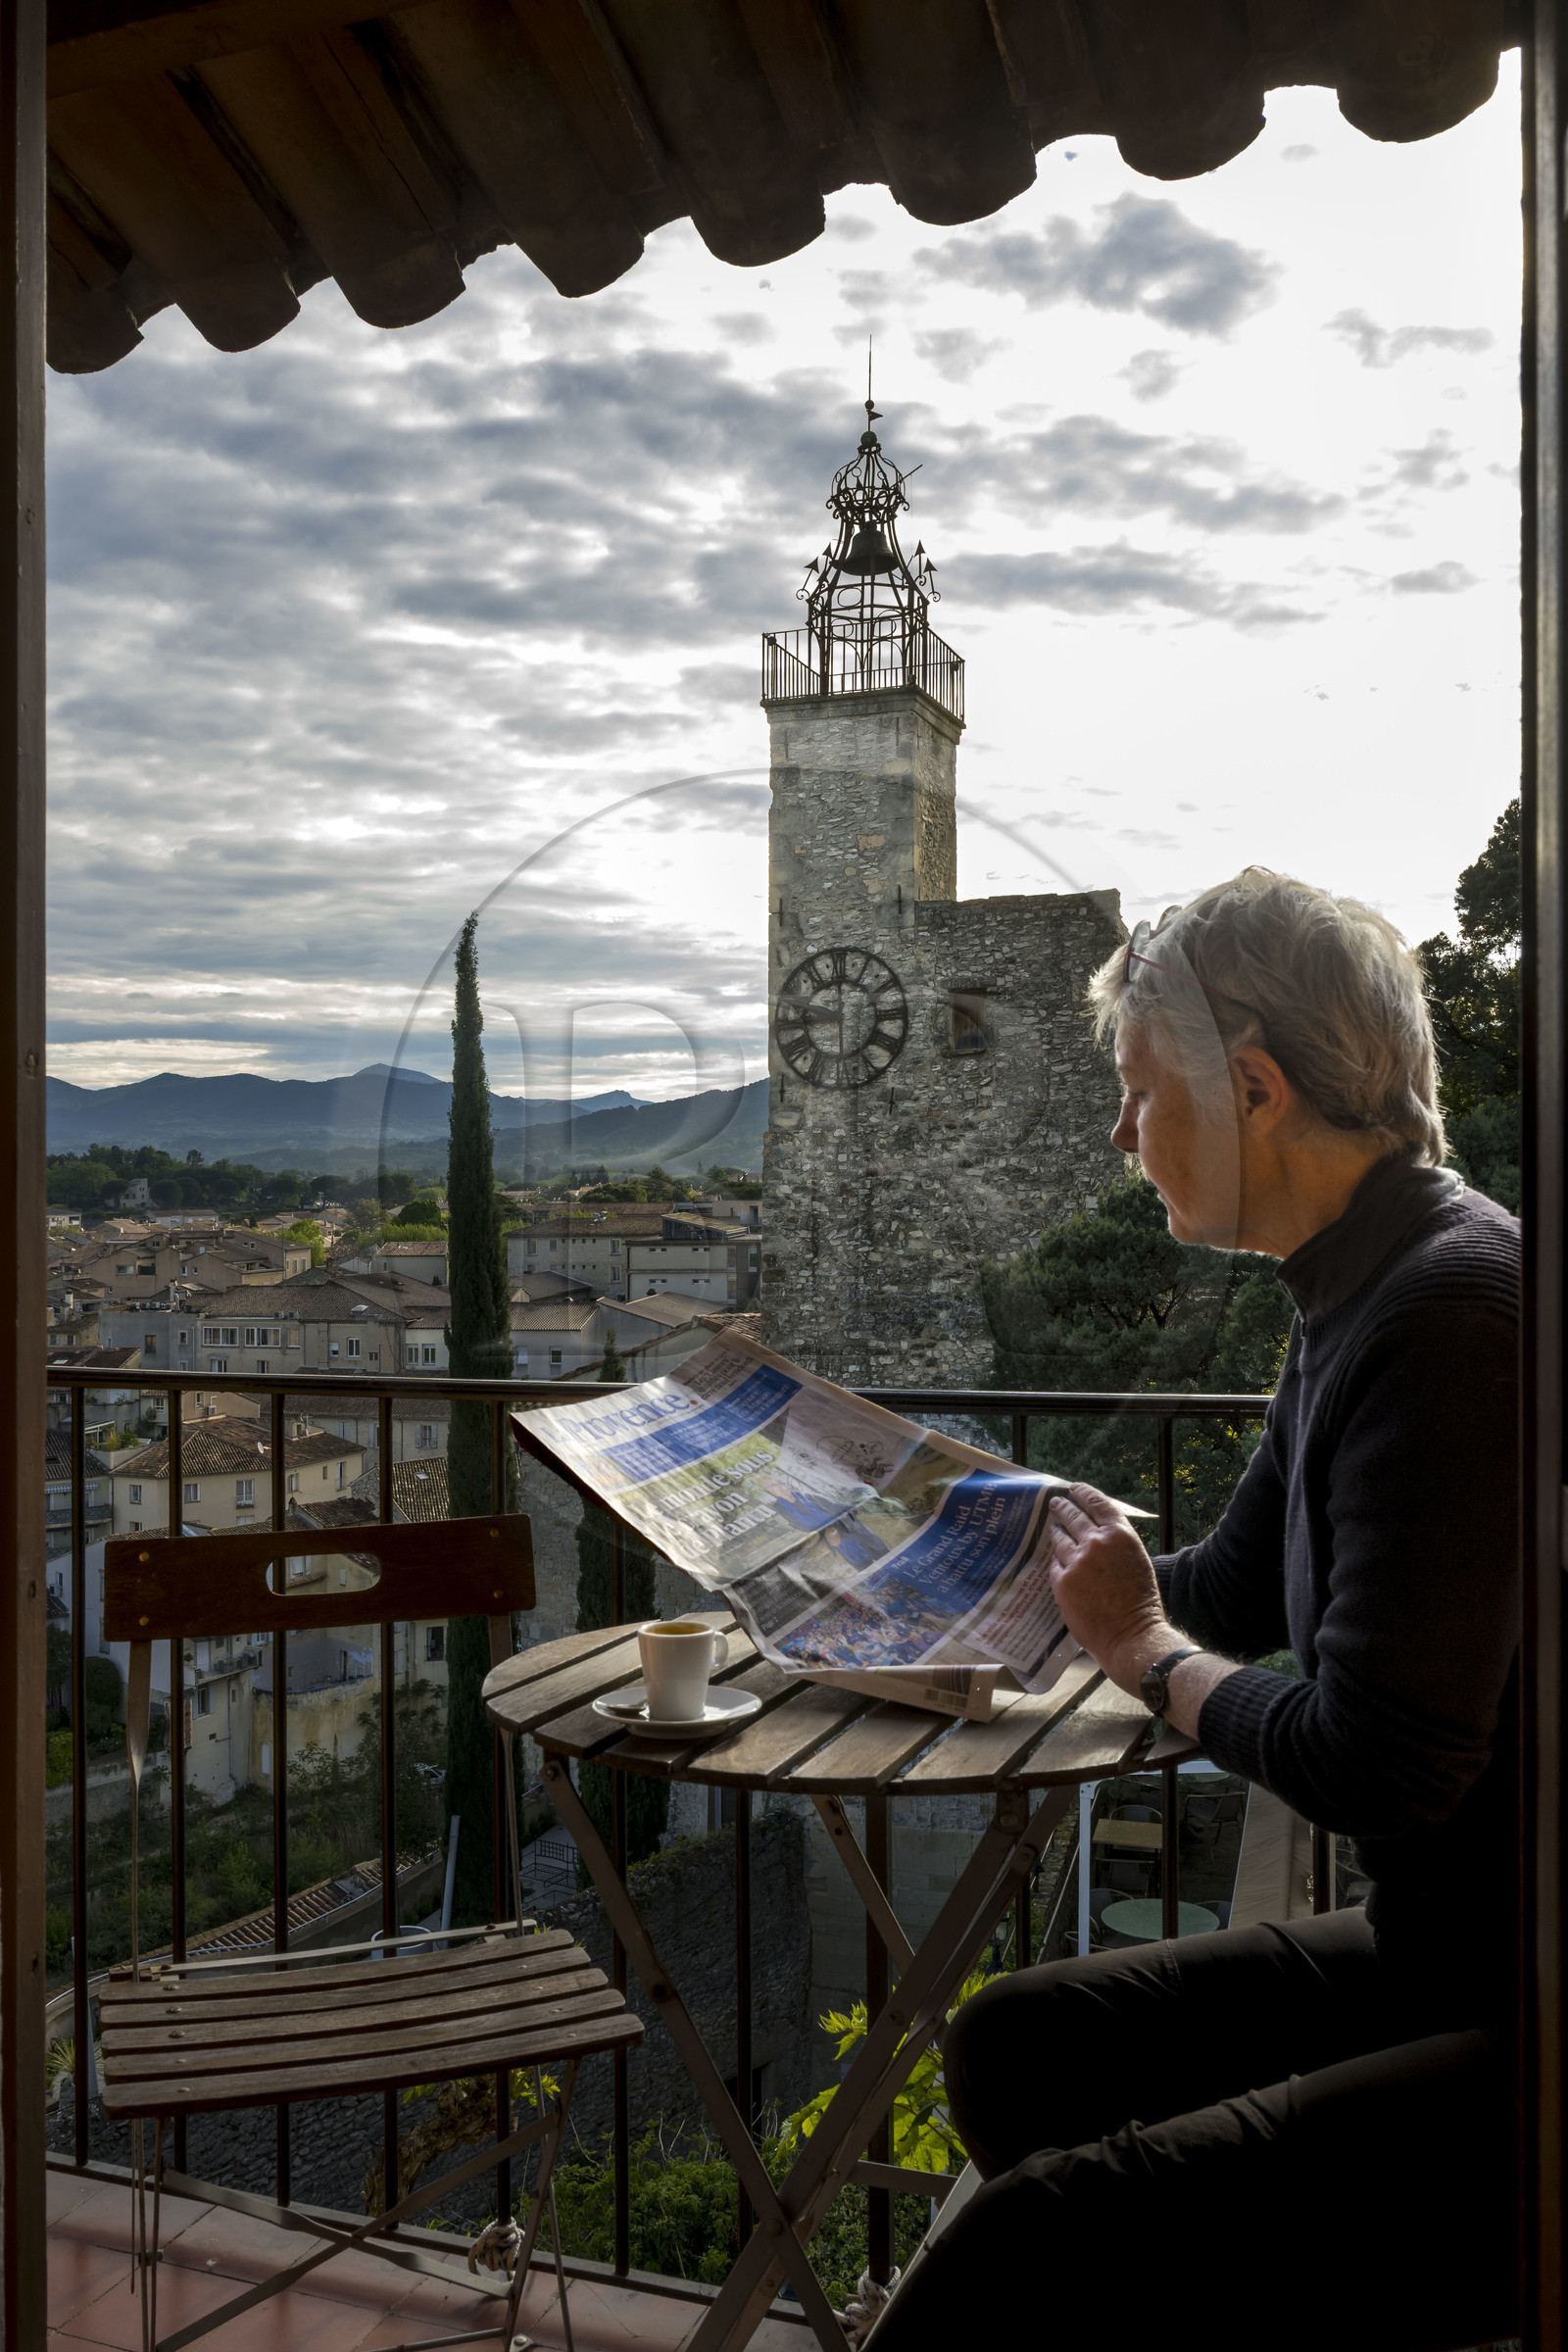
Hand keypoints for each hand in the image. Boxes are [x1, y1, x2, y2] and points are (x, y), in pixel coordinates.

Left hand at [1043, 1482, 1173, 1695]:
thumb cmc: (1141, 1601)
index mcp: (1120, 1534)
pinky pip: (1055, 1565)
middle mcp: (1096, 1542)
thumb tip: (1099, 1532)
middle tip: (1055, 1503)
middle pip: (1073, 1516)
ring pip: (1060, 1539)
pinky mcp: (1061, 1581)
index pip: (1096, 1502)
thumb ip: (1116, 1542)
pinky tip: (1056, 1561)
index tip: (1074, 1488)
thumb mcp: (1136, 1559)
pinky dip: (1057, 1562)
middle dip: (1063, 1507)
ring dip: (1056, 1532)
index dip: (1083, 1492)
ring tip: (1053, 1529)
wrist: (1131, 1635)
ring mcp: (1076, 1561)